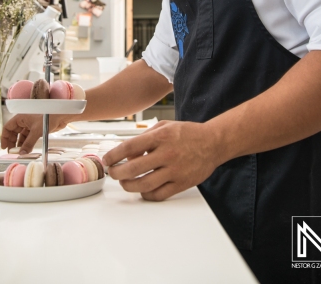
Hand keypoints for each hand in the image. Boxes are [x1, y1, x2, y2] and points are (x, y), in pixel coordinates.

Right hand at [1, 114, 70, 154]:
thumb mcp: (36, 131)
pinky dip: (26, 143)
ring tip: (19, 153)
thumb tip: (22, 154)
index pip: (8, 127)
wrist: (61, 115)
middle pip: (13, 132)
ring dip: (19, 144)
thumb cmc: (49, 117)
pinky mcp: (36, 128)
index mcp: (21, 117)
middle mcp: (24, 120)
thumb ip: (28, 143)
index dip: (5, 137)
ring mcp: (30, 124)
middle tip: (12, 152)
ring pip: (21, 135)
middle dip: (12, 142)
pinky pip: (28, 137)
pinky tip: (26, 150)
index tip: (4, 147)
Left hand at [103, 120, 221, 200]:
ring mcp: (174, 170)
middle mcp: (167, 154)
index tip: (107, 160)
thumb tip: (128, 153)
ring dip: (128, 185)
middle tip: (112, 172)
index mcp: (161, 137)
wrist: (213, 143)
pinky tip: (141, 190)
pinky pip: (158, 194)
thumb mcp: (165, 126)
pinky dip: (145, 194)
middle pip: (133, 169)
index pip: (129, 147)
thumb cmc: (188, 133)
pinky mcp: (181, 183)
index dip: (114, 155)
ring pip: (143, 185)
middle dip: (117, 172)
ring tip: (124, 181)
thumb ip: (146, 137)